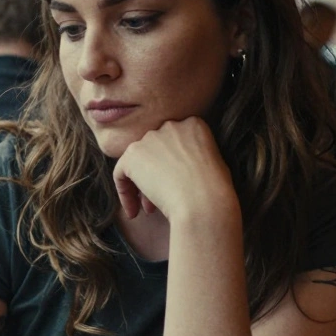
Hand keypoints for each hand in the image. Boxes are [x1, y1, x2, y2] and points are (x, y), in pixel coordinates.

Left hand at [112, 117, 237, 222]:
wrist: (203, 202)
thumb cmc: (214, 191)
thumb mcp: (213, 163)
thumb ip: (194, 156)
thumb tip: (177, 168)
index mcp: (193, 124)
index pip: (173, 143)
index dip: (171, 167)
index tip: (175, 186)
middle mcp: (170, 125)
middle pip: (154, 151)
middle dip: (155, 175)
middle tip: (160, 199)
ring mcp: (150, 138)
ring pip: (137, 163)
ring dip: (141, 186)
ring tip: (148, 210)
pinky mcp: (133, 154)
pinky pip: (120, 173)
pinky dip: (125, 192)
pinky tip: (133, 211)